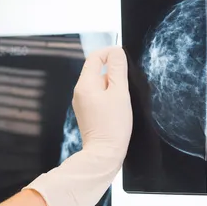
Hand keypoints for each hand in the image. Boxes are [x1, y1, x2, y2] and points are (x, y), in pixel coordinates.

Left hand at [25, 47, 132, 205]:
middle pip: (97, 71)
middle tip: (126, 87)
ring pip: (99, 85)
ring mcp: (82, 103)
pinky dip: (109, 98)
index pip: (95, 57)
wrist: (104, 154)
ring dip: (113, 87)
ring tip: (122, 101)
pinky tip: (117, 109)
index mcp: (85, 84)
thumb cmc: (112, 126)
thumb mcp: (120, 93)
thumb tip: (116, 52)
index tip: (123, 57)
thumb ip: (117, 69)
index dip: (110, 53)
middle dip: (113, 74)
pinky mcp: (87, 113)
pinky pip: (98, 97)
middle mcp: (80, 92)